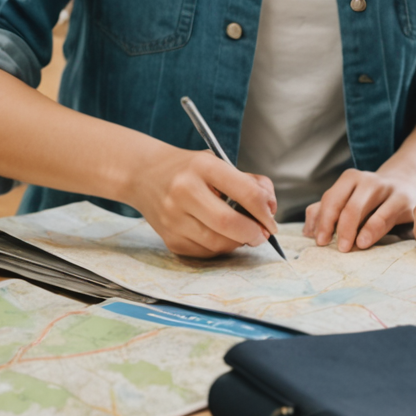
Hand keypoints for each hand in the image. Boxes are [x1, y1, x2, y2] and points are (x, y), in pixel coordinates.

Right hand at [119, 144, 278, 258]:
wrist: (144, 174)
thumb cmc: (188, 169)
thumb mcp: (218, 163)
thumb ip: (249, 182)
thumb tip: (270, 207)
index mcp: (203, 167)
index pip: (245, 192)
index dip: (264, 210)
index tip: (271, 218)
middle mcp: (184, 191)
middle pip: (229, 223)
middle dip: (253, 233)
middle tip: (262, 234)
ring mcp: (173, 217)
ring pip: (217, 243)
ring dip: (238, 243)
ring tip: (243, 234)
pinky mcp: (169, 238)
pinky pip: (204, 252)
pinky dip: (220, 248)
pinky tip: (221, 237)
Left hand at [306, 164, 415, 251]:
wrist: (406, 185)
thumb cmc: (370, 199)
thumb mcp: (348, 200)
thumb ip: (325, 212)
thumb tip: (308, 231)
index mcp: (349, 179)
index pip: (331, 199)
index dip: (323, 221)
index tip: (319, 242)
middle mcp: (367, 180)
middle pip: (346, 205)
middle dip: (336, 228)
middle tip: (332, 247)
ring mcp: (386, 188)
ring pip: (363, 208)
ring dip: (350, 229)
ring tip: (345, 247)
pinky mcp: (403, 200)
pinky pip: (384, 215)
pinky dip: (371, 230)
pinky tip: (363, 242)